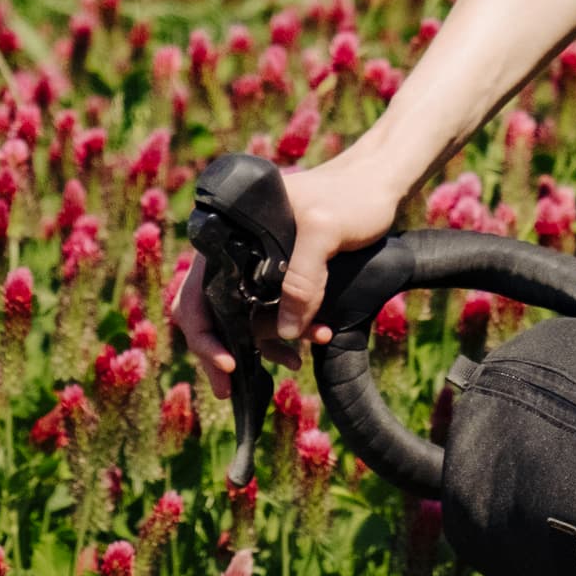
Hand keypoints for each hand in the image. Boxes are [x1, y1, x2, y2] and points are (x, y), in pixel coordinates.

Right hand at [170, 148, 405, 391]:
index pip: (197, 289)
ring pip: (242, 318)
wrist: (378, 185)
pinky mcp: (280, 276)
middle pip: (210, 310)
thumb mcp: (326, 229)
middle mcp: (235, 250)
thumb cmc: (350, 197)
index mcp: (229, 232)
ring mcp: (256, 264)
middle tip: (230, 390)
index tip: (228, 363)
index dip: (204, 332)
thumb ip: (304, 277)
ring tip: (294, 362)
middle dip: (221, 352)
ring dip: (262, 345)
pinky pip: (270, 314)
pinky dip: (284, 335)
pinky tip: (307, 346)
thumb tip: (287, 333)